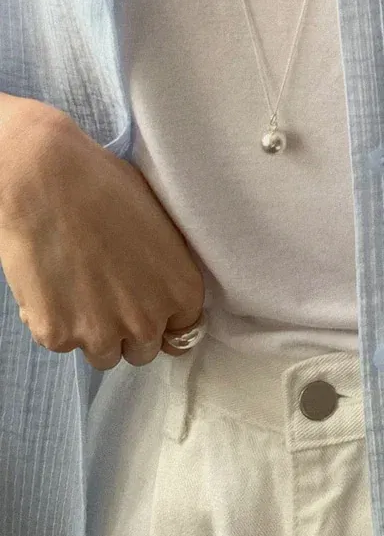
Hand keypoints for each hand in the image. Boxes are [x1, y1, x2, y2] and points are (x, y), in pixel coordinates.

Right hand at [0, 95, 205, 370]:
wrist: (50, 181)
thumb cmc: (108, 188)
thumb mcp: (162, 228)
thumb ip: (166, 271)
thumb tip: (157, 287)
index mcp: (182, 292)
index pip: (181, 334)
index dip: (161, 319)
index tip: (145, 305)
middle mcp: (147, 322)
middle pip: (141, 350)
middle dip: (127, 329)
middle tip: (109, 294)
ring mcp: (101, 334)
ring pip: (101, 353)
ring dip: (92, 330)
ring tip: (79, 286)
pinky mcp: (57, 336)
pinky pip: (60, 341)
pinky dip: (53, 320)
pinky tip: (51, 281)